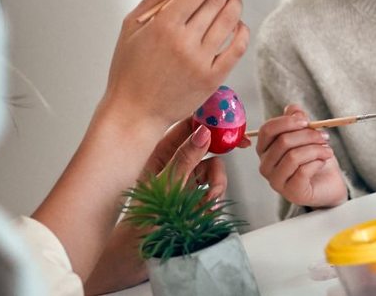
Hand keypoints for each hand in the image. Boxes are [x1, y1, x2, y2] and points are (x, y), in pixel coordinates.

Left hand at [83, 120, 226, 293]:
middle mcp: (172, 163)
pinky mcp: (191, 196)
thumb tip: (204, 132)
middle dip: (219, 151)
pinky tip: (207, 209)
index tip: (226, 121)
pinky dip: (213, 196)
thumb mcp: (167, 185)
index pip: (186, 126)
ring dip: (217, 181)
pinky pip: (211, 187)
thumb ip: (186, 158)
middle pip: (203, 145)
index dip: (207, 120)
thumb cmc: (141, 219)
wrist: (137, 254)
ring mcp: (182, 180)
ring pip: (211, 167)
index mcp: (158, 152)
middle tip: (238, 145)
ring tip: (210, 200)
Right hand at [101, 0, 249, 129]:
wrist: (134, 112)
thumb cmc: (129, 68)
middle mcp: (185, 41)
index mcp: (163, 25)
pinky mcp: (213, 78)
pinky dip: (242, 30)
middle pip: (216, 0)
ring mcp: (202, 61)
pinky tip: (238, 23)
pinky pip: (237, 47)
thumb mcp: (131, 26)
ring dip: (235, 2)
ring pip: (230, 20)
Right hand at [256, 104, 346, 209]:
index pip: (267, 130)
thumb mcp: (307, 136)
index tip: (306, 121)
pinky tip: (322, 162)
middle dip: (308, 135)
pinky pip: (303, 171)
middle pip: (283, 141)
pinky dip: (317, 162)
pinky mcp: (291, 192)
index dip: (287, 122)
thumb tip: (293, 109)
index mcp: (265, 149)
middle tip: (324, 136)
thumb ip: (298, 121)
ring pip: (293, 156)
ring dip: (315, 149)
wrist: (328, 185)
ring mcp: (276, 181)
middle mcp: (265, 166)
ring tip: (327, 150)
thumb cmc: (314, 160)